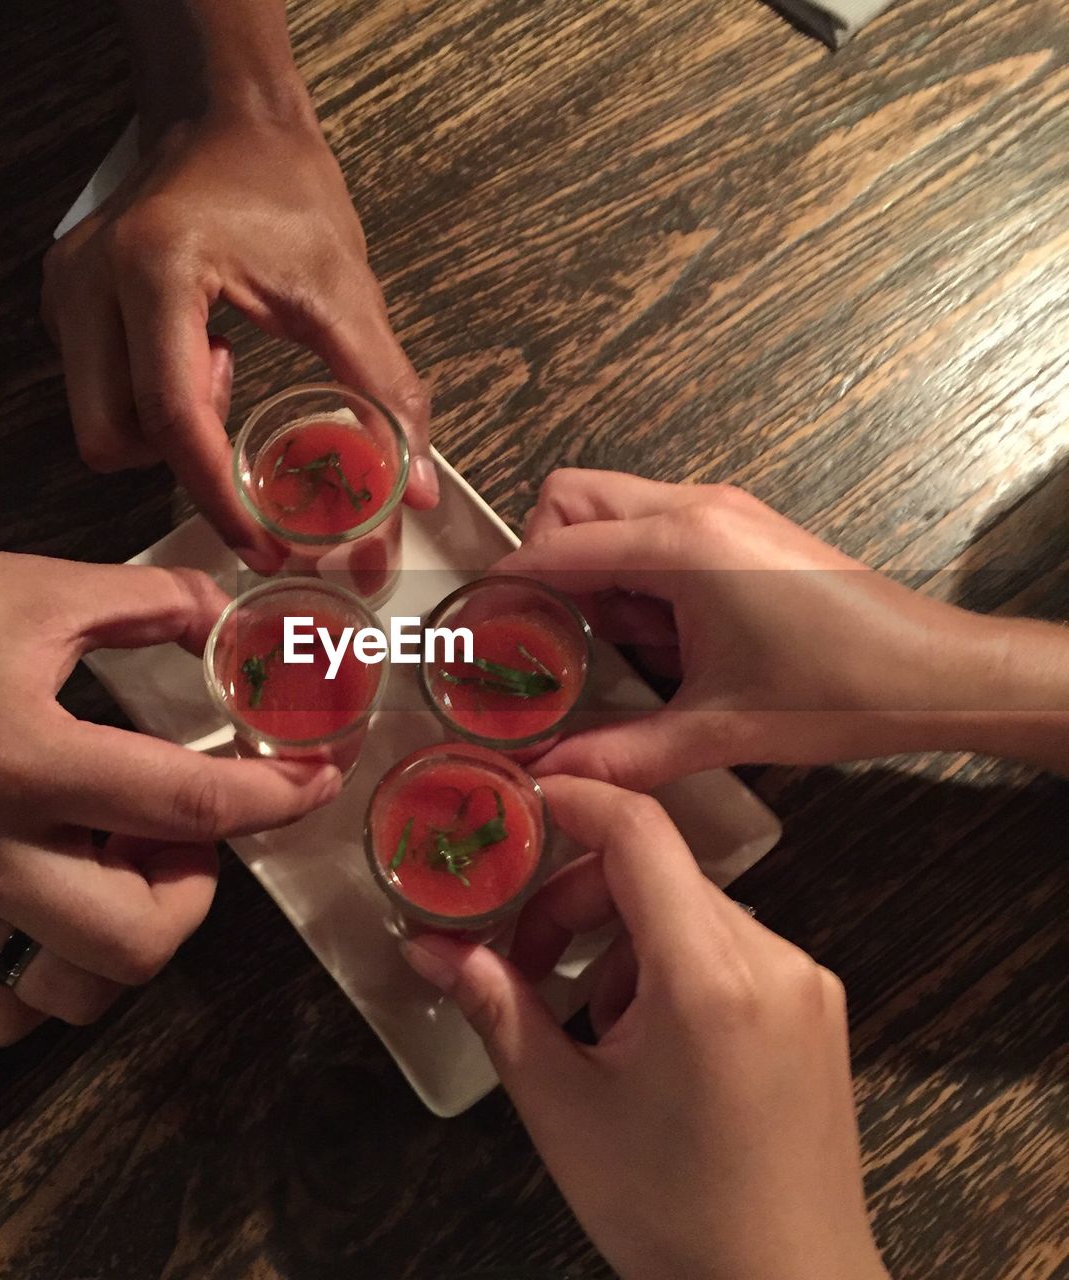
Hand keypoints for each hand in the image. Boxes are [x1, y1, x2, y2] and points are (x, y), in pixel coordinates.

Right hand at [0, 539, 339, 1043]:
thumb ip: (147, 604)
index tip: (317, 781)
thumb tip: (224, 617)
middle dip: (197, 891)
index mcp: (23, 756)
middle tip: (188, 831)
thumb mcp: (36, 588)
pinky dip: (54, 979)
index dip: (276, 798)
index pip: (188, 806)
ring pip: (75, 992)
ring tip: (123, 864)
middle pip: (139, 938)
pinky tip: (63, 904)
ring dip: (131, 938)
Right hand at [42, 111, 435, 563]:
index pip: (171, 416)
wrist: (228, 118)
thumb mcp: (345, 291)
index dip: (216, 495)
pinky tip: (194, 354)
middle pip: (113, 437)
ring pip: (97, 425)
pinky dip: (146, 402)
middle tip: (236, 414)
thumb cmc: (286, 192)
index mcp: (156, 271)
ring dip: (164, 431)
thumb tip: (417, 486)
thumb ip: (383, 390)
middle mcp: (90, 282)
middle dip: (181, 459)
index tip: (259, 542)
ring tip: (218, 372)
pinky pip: (93, 392)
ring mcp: (65, 289)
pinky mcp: (61, 297)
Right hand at [402, 776, 888, 1279]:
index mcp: (708, 978)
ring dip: (622, 937)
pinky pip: (728, 943)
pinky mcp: (816, 1003)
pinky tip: (646, 1036)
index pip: (639, 833)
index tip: (519, 803)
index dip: (575, 800)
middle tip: (525, 962)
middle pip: (656, 869)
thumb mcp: (562, 1107)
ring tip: (591, 1022)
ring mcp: (804, 979)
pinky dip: (671, 961)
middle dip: (577, 898)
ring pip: (688, 906)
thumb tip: (427, 945)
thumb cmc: (673, 1215)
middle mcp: (772, 958)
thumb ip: (495, 1006)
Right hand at [497, 469, 1042, 787]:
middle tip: (552, 634)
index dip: (505, 587)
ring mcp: (719, 511)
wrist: (938, 672)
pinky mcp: (735, 529)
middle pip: (570, 496)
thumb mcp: (721, 728)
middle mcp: (696, 508)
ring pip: (610, 510)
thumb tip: (554, 772)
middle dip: (544, 558)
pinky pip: (652, 532)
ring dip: (594, 571)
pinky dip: (634, 576)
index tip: (475, 628)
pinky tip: (662, 639)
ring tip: (621, 647)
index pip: (556, 546)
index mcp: (684, 544)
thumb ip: (624, 750)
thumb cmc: (846, 686)